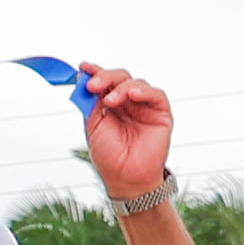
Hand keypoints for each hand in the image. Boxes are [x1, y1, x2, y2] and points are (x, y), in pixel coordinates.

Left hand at [75, 62, 174, 201]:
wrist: (125, 177)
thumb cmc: (109, 155)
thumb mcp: (93, 126)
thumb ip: (90, 103)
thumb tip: (83, 80)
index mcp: (110, 104)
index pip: (104, 82)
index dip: (95, 72)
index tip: (83, 67)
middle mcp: (127, 102)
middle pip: (119, 78)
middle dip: (105, 77)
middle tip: (93, 85)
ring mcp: (144, 106)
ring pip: (135, 83)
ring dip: (121, 88)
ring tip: (110, 100)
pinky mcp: (160, 112)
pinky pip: (155, 95)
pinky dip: (144, 91)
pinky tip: (132, 94)